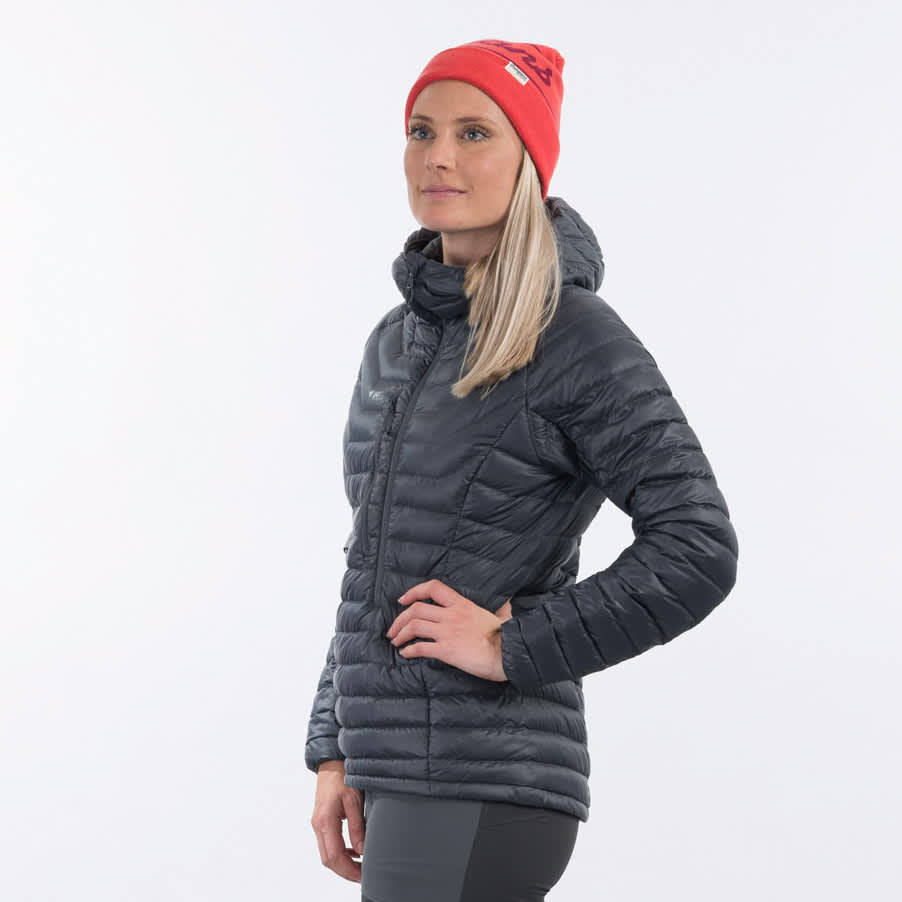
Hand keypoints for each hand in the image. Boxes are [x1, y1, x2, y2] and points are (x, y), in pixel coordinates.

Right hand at [310, 760, 365, 882]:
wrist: (331, 761)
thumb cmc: (343, 775)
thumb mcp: (354, 799)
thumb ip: (357, 826)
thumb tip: (362, 851)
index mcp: (325, 821)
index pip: (335, 856)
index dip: (349, 870)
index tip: (363, 876)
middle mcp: (318, 825)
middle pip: (328, 859)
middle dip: (345, 871)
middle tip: (364, 875)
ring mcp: (318, 823)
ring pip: (327, 853)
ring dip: (343, 863)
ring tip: (361, 866)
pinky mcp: (321, 820)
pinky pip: (328, 843)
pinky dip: (340, 852)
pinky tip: (353, 850)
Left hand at [386, 580, 510, 681]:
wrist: (509, 654)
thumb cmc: (508, 637)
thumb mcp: (503, 615)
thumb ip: (501, 608)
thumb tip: (508, 602)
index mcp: (463, 604)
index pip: (433, 588)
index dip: (414, 591)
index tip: (403, 599)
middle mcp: (452, 615)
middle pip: (416, 609)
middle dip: (399, 619)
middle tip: (393, 630)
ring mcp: (448, 632)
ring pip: (414, 626)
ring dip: (400, 634)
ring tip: (396, 642)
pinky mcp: (446, 651)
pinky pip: (420, 648)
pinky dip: (409, 651)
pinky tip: (405, 654)